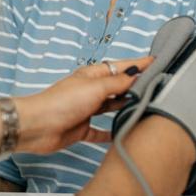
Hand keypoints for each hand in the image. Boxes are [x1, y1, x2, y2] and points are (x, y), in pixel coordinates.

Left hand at [14, 56, 153, 153]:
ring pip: (110, 107)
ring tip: (145, 106)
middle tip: (157, 85)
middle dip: (134, 85)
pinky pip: (100, 131)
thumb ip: (117, 83)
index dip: (138, 64)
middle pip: (117, 87)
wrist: (38, 126)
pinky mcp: (81, 129)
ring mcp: (86, 110)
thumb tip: (135, 74)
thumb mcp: (95, 88)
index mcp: (92, 76)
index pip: (120, 67)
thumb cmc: (62, 102)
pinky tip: (122, 133)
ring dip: (125, 106)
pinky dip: (110, 132)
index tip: (155, 61)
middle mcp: (90, 91)